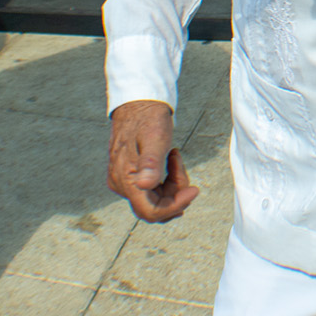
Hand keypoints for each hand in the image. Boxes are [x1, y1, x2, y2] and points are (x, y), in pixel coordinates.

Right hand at [107, 99, 198, 221]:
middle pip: (155, 206)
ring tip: (174, 157)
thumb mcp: (155, 138)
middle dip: (175, 192)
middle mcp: (122, 185)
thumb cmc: (147, 118)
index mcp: (126, 180)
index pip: (150, 212)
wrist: (139, 103)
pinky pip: (154, 189)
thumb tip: (145, 184)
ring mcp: (125, 182)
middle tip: (180, 165)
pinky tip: (170, 159)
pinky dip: (167, 179)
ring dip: (172, 183)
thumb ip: (151, 163)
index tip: (193, 191)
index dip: (174, 206)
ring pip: (156, 199)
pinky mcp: (131, 177)